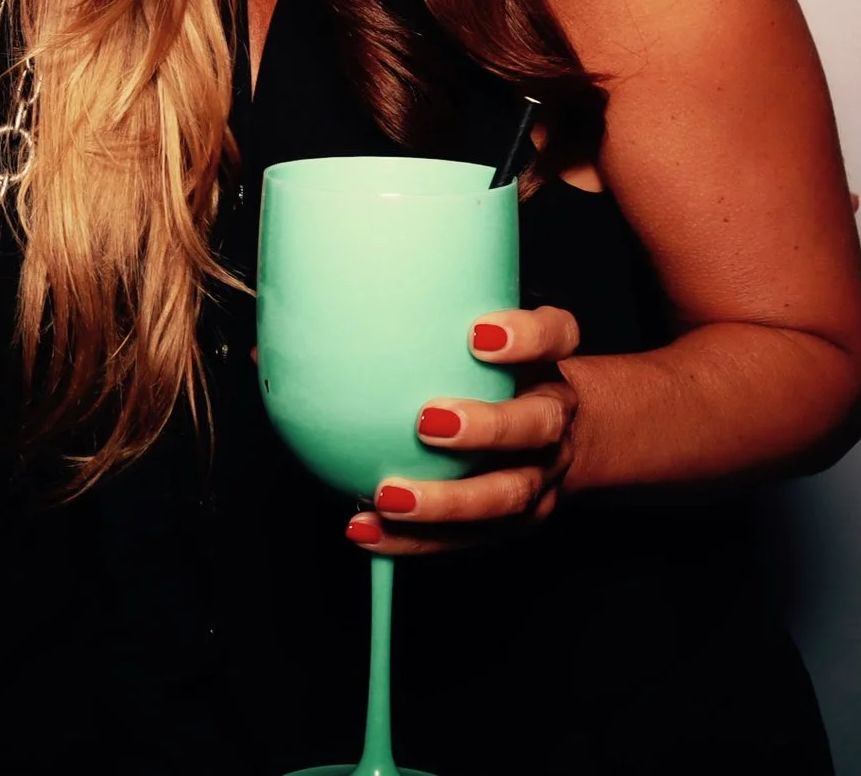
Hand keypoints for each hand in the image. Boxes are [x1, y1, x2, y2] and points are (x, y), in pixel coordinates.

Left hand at [345, 305, 582, 555]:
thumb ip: (416, 324)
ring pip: (509, 494)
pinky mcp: (518, 521)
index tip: (478, 334)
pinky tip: (367, 529)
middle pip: (539, 424)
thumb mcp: (473, 339)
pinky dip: (415, 540)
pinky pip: (469, 538)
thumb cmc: (487, 373)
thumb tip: (304, 320)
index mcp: (547, 362)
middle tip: (426, 421)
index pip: (557, 336)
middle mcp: (554, 418)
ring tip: (389, 497)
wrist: (550, 431)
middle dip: (487, 427)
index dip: (526, 337)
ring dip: (447, 501)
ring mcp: (542, 474)